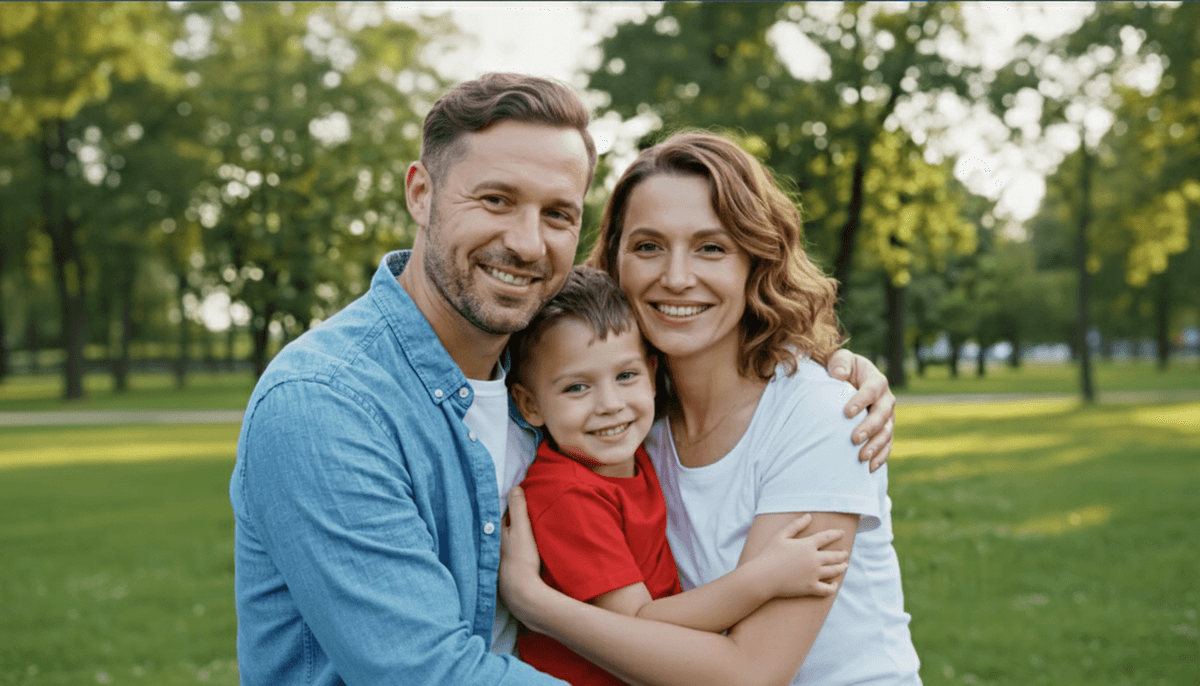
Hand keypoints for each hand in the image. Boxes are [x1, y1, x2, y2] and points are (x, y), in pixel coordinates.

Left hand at [499, 486, 551, 624]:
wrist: (523, 593)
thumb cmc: (521, 558)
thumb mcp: (521, 529)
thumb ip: (518, 508)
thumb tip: (515, 487)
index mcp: (495, 532)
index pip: (502, 512)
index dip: (511, 505)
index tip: (522, 498)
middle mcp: (494, 545)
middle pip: (504, 527)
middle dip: (512, 519)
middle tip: (527, 511)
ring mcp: (500, 559)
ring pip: (507, 540)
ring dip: (515, 534)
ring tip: (527, 528)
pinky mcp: (507, 570)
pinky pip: (512, 552)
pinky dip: (517, 547)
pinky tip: (525, 548)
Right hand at [748, 514, 848, 598]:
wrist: (763, 577)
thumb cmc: (769, 554)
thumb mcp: (781, 536)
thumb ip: (796, 525)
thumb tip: (809, 516)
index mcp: (807, 545)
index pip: (827, 537)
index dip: (836, 534)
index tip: (842, 533)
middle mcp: (814, 559)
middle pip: (834, 556)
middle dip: (842, 554)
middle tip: (845, 553)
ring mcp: (814, 574)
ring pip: (834, 571)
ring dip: (841, 567)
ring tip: (844, 566)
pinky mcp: (811, 588)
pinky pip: (827, 589)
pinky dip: (833, 586)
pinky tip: (834, 584)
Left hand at [827, 349, 894, 471]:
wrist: (847, 381)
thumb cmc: (840, 370)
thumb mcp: (838, 360)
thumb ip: (839, 363)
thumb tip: (839, 374)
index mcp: (876, 380)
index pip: (872, 390)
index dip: (861, 401)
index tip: (846, 413)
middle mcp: (886, 399)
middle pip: (882, 414)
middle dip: (870, 428)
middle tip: (854, 439)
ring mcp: (887, 416)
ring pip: (886, 432)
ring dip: (875, 446)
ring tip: (861, 457)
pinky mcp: (884, 431)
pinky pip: (887, 445)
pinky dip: (880, 457)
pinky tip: (870, 468)